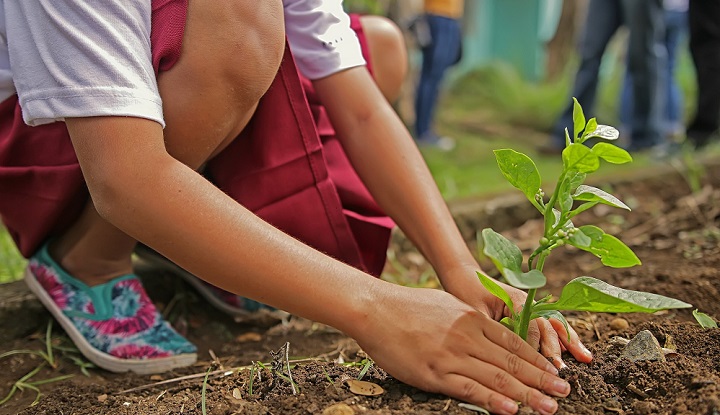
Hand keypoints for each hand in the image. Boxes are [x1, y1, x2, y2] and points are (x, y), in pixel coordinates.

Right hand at [351, 285, 571, 414]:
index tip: (555, 372)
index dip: (538, 360)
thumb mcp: (448, 305)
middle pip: (513, 362)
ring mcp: (452, 355)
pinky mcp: (434, 373)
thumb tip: (490, 334)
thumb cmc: (408, 307)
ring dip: (527, 394)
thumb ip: (470, 322)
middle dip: (541, 379)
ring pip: (497, 378)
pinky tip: (511, 409)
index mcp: (473, 319)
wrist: (375, 309)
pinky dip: (492, 401)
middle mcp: (468, 337)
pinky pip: (469, 389)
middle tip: (564, 392)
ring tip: (549, 406)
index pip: (514, 343)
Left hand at [440, 266, 592, 368]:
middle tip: (561, 370)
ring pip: (554, 325)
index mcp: (516, 300)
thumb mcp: (475, 312)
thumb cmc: (466, 292)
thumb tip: (501, 354)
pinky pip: (550, 325)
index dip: (534, 347)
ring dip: (569, 342)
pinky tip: (577, 351)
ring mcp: (531, 306)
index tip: (537, 366)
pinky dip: (563, 338)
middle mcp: (528, 302)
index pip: (531, 326)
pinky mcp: (529, 312)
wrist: (464, 276)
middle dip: (556, 348)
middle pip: (547, 326)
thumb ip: (490, 329)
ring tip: (585, 358)